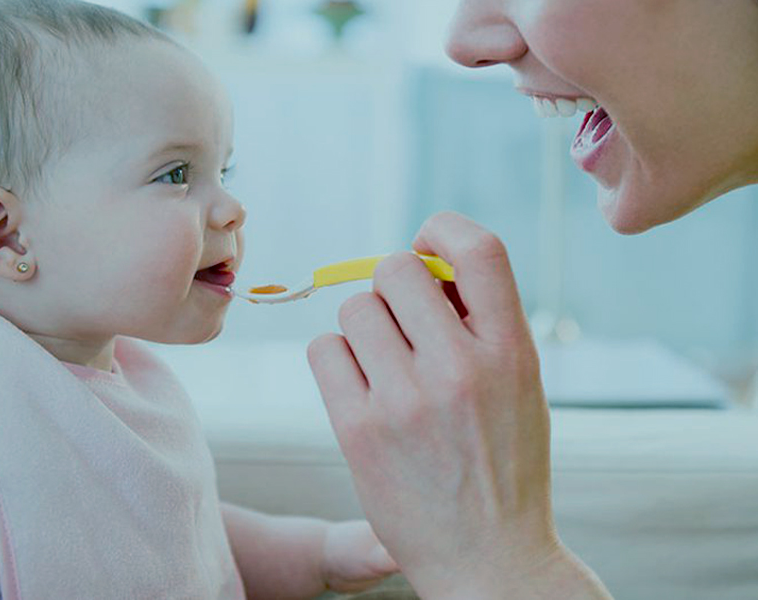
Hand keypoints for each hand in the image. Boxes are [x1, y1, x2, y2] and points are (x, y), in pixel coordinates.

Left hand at [308, 212, 558, 597]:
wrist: (488, 560)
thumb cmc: (504, 464)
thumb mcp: (521, 386)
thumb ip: (481, 322)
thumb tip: (423, 261)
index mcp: (513, 351)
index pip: (478, 248)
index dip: (441, 230)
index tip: (426, 248)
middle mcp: (461, 368)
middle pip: (394, 269)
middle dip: (392, 286)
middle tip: (402, 321)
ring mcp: (406, 400)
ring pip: (353, 308)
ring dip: (364, 327)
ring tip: (385, 365)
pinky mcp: (359, 430)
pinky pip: (324, 350)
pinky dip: (337, 359)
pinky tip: (359, 386)